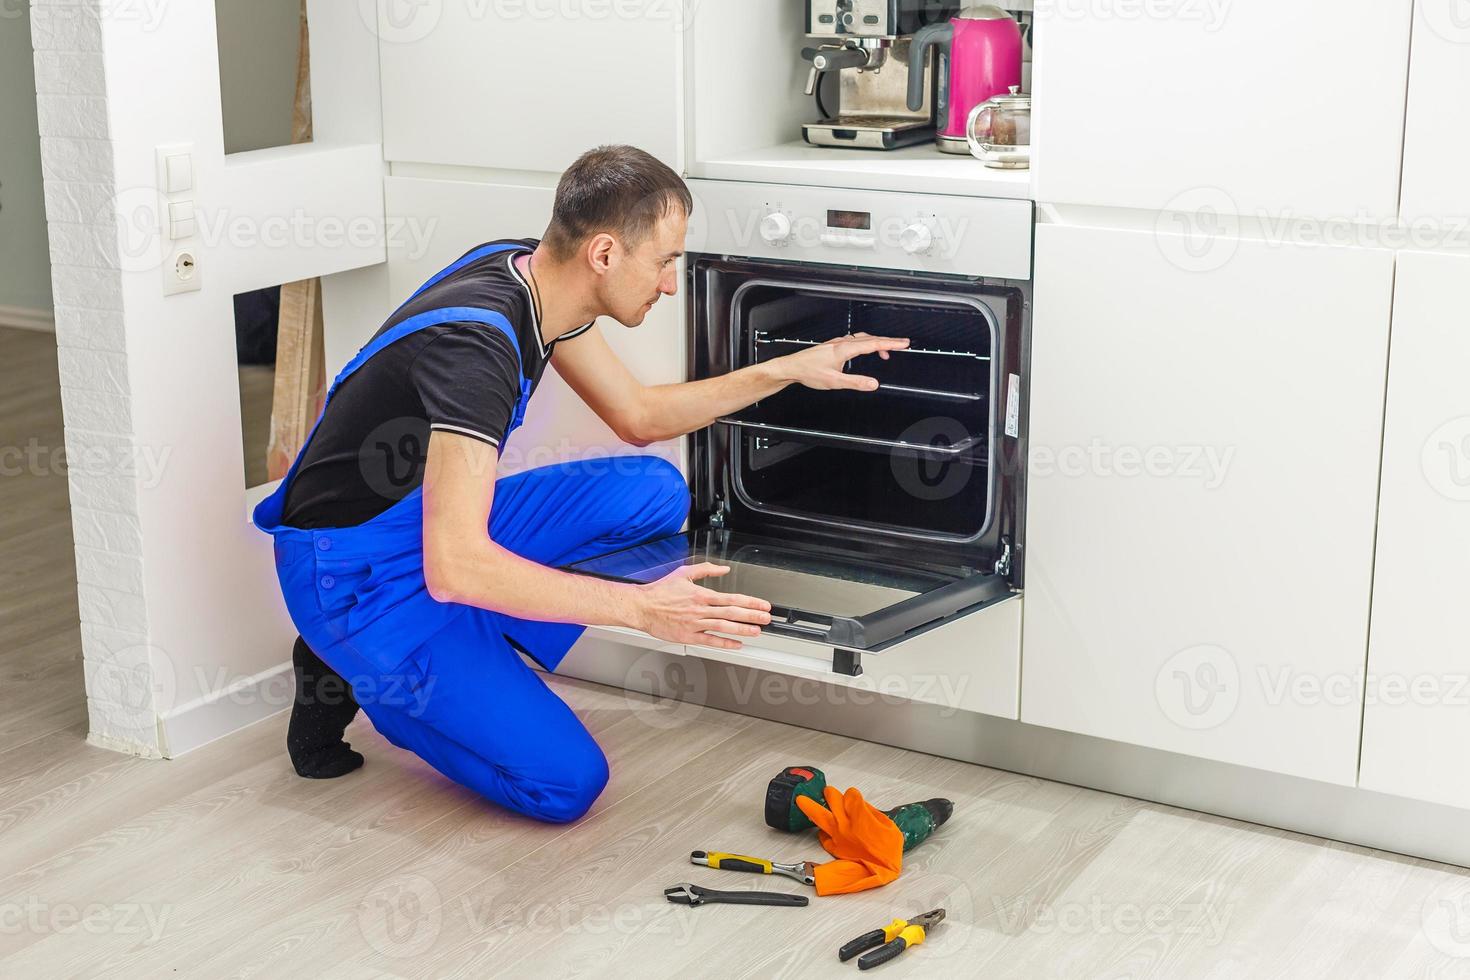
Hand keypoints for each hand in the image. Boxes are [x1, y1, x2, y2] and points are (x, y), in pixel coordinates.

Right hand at [632, 562, 772, 649]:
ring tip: (756, 631)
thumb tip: (724, 569)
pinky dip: (725, 643)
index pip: (732, 598)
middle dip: (752, 616)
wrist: (642, 607)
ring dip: (742, 630)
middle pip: (732, 613)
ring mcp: (695, 624)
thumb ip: (706, 570)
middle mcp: (700, 610)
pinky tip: (737, 644)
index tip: (762, 605)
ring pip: (724, 627)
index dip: (750, 602)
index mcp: (701, 594)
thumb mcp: (684, 573)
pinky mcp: (688, 636)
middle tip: (766, 619)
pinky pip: (710, 641)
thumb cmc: (660, 591)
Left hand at [775, 332, 909, 391]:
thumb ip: (856, 382)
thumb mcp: (835, 381)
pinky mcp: (833, 345)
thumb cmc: (809, 372)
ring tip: (886, 351)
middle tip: (902, 344)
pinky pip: (855, 340)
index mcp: (844, 349)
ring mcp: (837, 342)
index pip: (873, 344)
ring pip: (863, 338)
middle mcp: (842, 342)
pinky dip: (866, 343)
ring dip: (877, 342)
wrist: (792, 367)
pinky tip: (865, 350)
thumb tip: (874, 384)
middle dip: (888, 341)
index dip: (891, 343)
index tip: (903, 343)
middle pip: (870, 338)